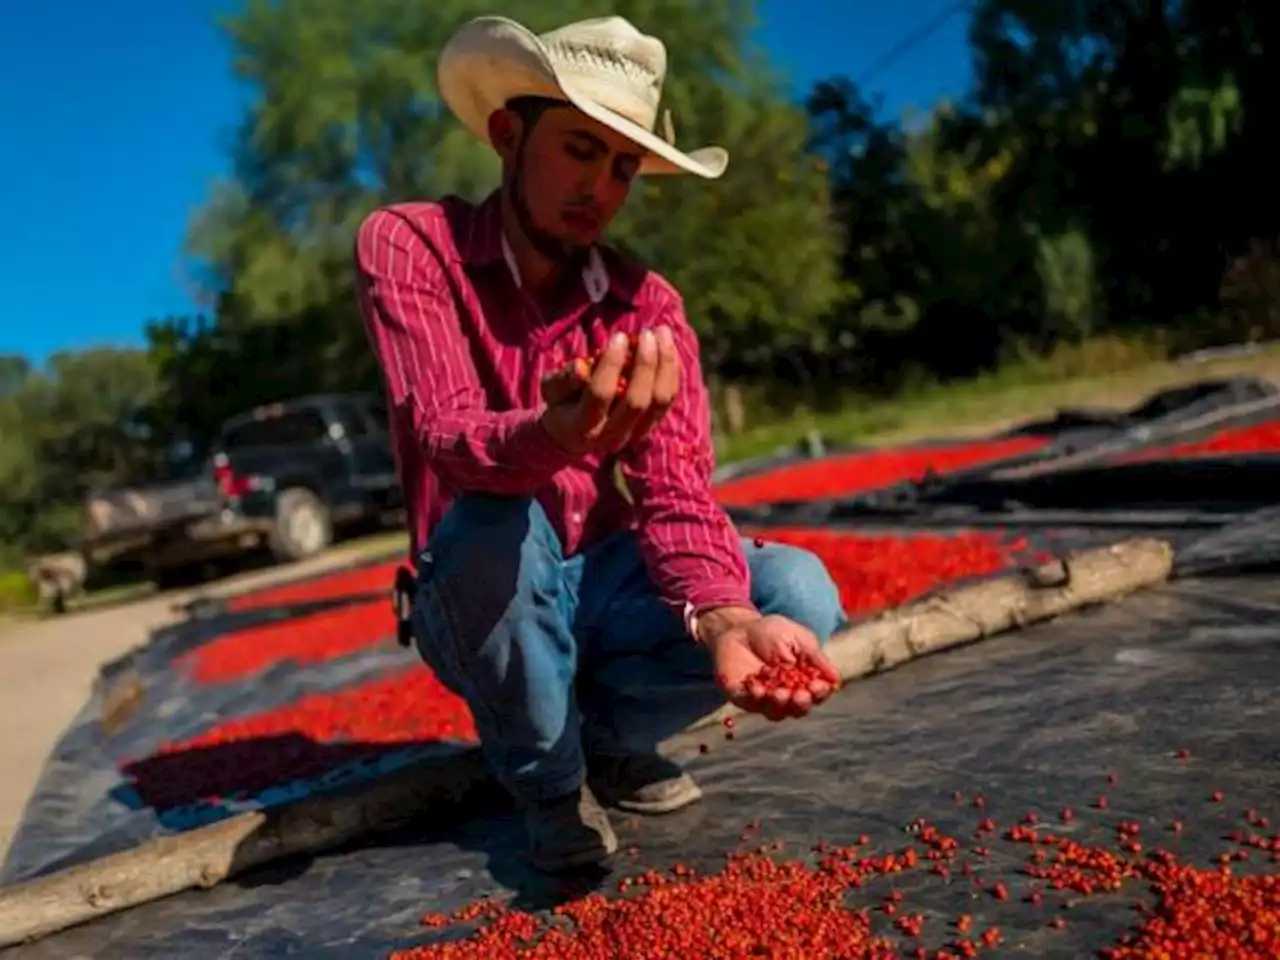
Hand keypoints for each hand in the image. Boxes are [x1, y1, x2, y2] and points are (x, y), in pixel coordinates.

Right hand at [539, 326, 679, 456]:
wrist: (573, 434)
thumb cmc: (561, 403)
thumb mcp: (551, 390)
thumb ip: (563, 379)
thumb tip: (581, 367)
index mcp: (582, 426)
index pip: (600, 394)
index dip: (611, 364)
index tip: (619, 337)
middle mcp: (612, 435)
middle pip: (637, 401)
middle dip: (645, 364)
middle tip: (648, 333)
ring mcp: (635, 434)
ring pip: (660, 401)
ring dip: (665, 364)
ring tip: (662, 333)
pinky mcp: (651, 426)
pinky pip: (669, 398)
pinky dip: (671, 371)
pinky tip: (668, 347)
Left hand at [700, 608, 840, 720]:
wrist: (739, 627)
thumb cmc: (772, 632)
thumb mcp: (798, 638)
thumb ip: (815, 657)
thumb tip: (836, 677)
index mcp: (804, 682)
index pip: (817, 694)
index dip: (820, 693)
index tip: (819, 686)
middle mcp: (786, 695)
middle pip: (798, 709)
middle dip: (801, 703)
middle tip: (800, 694)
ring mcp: (764, 699)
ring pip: (776, 712)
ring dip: (780, 704)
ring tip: (780, 693)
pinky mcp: (742, 696)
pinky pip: (751, 703)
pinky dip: (757, 699)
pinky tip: (759, 689)